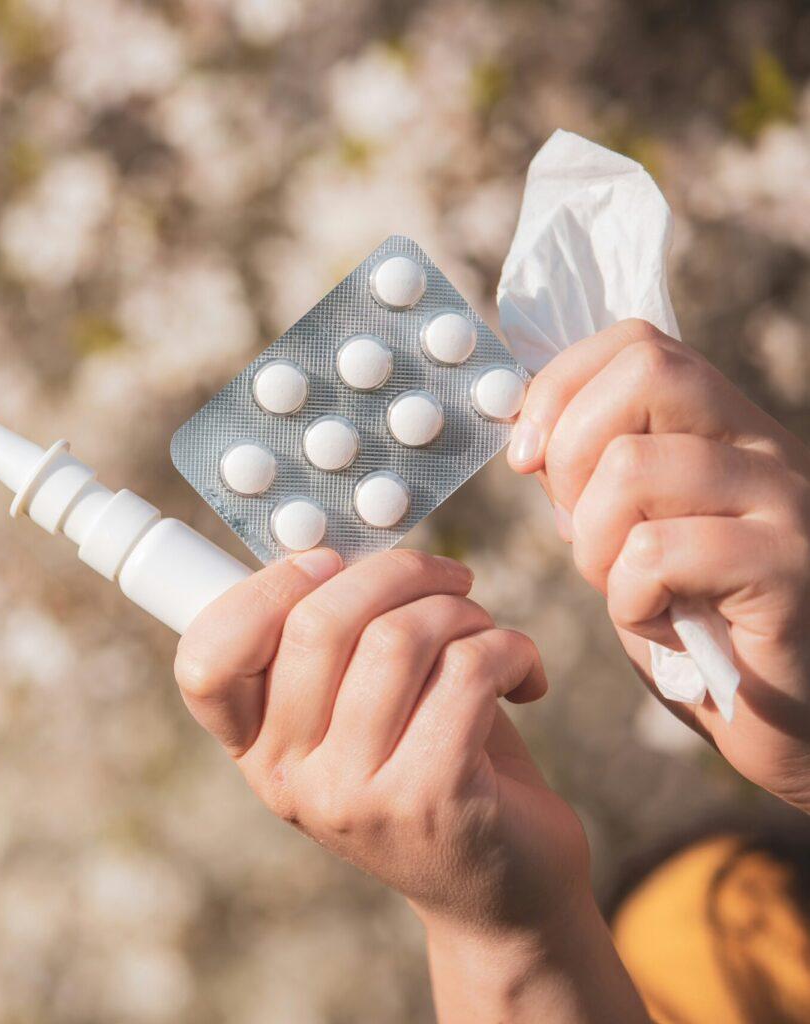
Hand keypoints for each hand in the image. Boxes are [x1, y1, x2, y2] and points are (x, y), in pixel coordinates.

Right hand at [175, 548, 648, 1021]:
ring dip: (461, 610)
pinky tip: (523, 674)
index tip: (330, 565)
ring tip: (486, 630)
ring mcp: (353, 797)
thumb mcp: (362, 709)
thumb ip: (336, 640)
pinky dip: (510, 648)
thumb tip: (338, 545)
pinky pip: (468, 670)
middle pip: (318, 623)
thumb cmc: (434, 765)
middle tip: (449, 579)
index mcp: (258, 746)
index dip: (264, 588)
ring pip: (399, 638)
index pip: (206, 660)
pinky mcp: (430, 800)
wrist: (503, 893)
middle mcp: (289, 777)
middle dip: (399, 572)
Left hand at [509, 318, 809, 810]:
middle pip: (645, 373)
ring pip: (632, 466)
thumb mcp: (629, 533)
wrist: (787, 716)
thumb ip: (590, 477)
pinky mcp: (788, 572)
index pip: (638, 343)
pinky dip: (629, 599)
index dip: (559, 387)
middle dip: (570, 453)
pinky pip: (657, 553)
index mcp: (722, 427)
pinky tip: (660, 624)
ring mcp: (785, 503)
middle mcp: (763, 446)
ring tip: (625, 588)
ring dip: (592, 542)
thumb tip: (529, 431)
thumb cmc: (696, 621)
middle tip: (578, 528)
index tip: (526, 456)